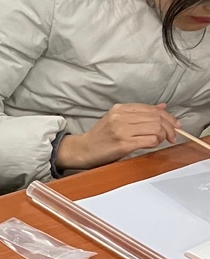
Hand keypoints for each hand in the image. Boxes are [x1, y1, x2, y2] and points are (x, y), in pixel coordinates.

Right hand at [57, 104, 180, 170]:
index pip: (152, 109)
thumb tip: (162, 108)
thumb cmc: (100, 137)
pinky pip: (149, 140)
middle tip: (172, 135)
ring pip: (155, 127)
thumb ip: (139, 114)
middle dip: (169, 127)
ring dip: (163, 135)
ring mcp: (121, 130)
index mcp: (120, 109)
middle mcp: (120, 117)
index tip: (175, 124)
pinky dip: (156, 142)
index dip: (168, 116)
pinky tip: (152, 144)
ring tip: (161, 140)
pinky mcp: (123, 143)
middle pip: (156, 118)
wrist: (83, 150)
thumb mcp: (118, 120)